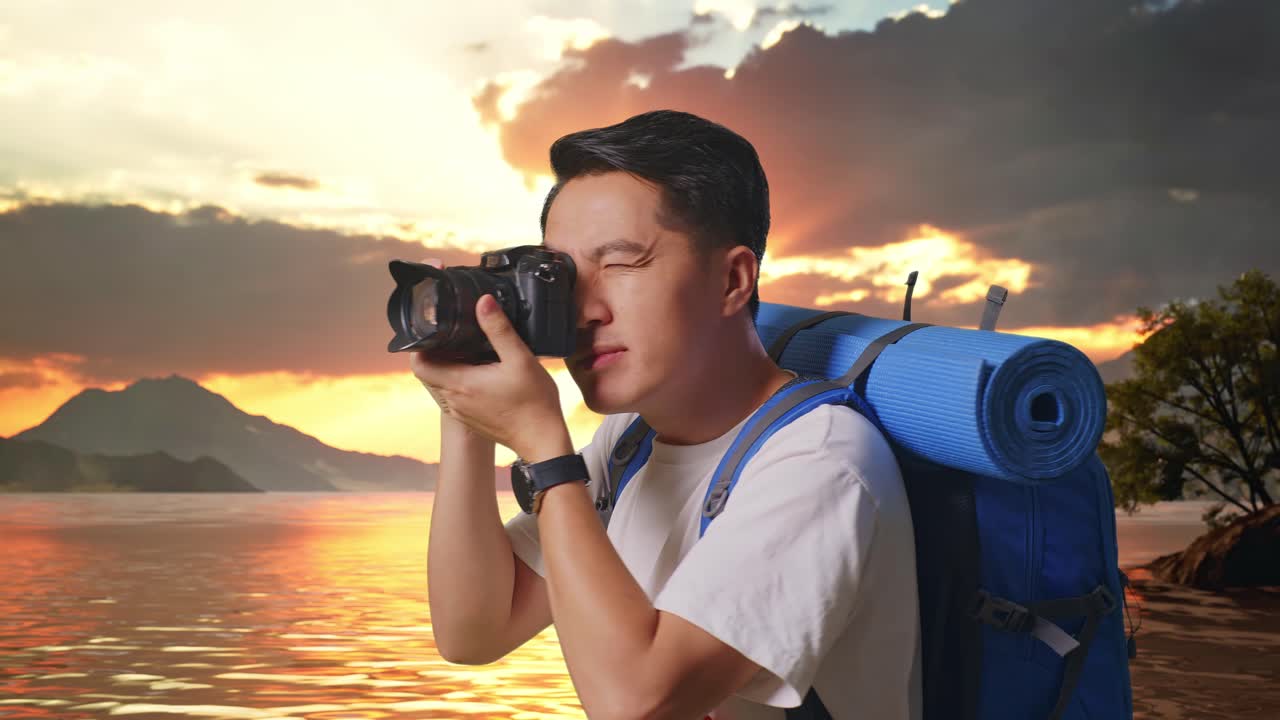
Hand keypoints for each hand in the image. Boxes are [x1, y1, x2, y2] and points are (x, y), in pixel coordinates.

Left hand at [409, 269, 570, 459]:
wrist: (543, 440)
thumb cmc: (534, 403)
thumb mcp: (521, 359)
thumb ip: (499, 329)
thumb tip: (483, 302)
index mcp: (461, 384)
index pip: (419, 364)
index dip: (420, 344)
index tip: (434, 329)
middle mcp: (454, 400)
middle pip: (427, 372)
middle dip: (435, 351)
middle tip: (453, 333)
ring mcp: (461, 412)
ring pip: (440, 383)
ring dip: (447, 366)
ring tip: (467, 349)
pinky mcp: (470, 418)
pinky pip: (452, 396)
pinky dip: (458, 380)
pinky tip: (480, 370)